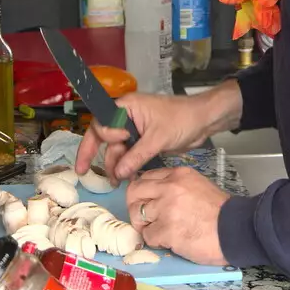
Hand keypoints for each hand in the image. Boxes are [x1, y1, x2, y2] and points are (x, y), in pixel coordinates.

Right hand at [74, 81, 241, 180]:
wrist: (204, 121)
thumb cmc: (181, 120)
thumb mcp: (158, 138)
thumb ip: (137, 156)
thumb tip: (118, 173)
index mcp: (125, 107)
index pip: (102, 122)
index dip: (104, 136)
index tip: (120, 143)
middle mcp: (125, 118)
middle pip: (104, 138)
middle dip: (99, 156)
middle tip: (85, 173)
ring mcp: (134, 130)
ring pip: (116, 149)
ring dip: (115, 165)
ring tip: (117, 182)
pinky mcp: (143, 141)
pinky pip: (128, 154)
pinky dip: (126, 165)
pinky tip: (126, 178)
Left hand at [126, 168, 230, 265]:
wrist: (235, 230)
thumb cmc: (219, 212)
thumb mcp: (198, 186)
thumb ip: (175, 186)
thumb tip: (153, 195)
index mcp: (178, 175)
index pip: (145, 178)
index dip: (142, 193)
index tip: (146, 203)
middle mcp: (169, 187)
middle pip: (134, 193)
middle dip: (134, 207)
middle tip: (144, 219)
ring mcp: (167, 208)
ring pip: (137, 215)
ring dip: (146, 227)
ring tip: (161, 232)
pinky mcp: (167, 230)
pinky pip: (147, 236)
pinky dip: (156, 241)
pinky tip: (171, 241)